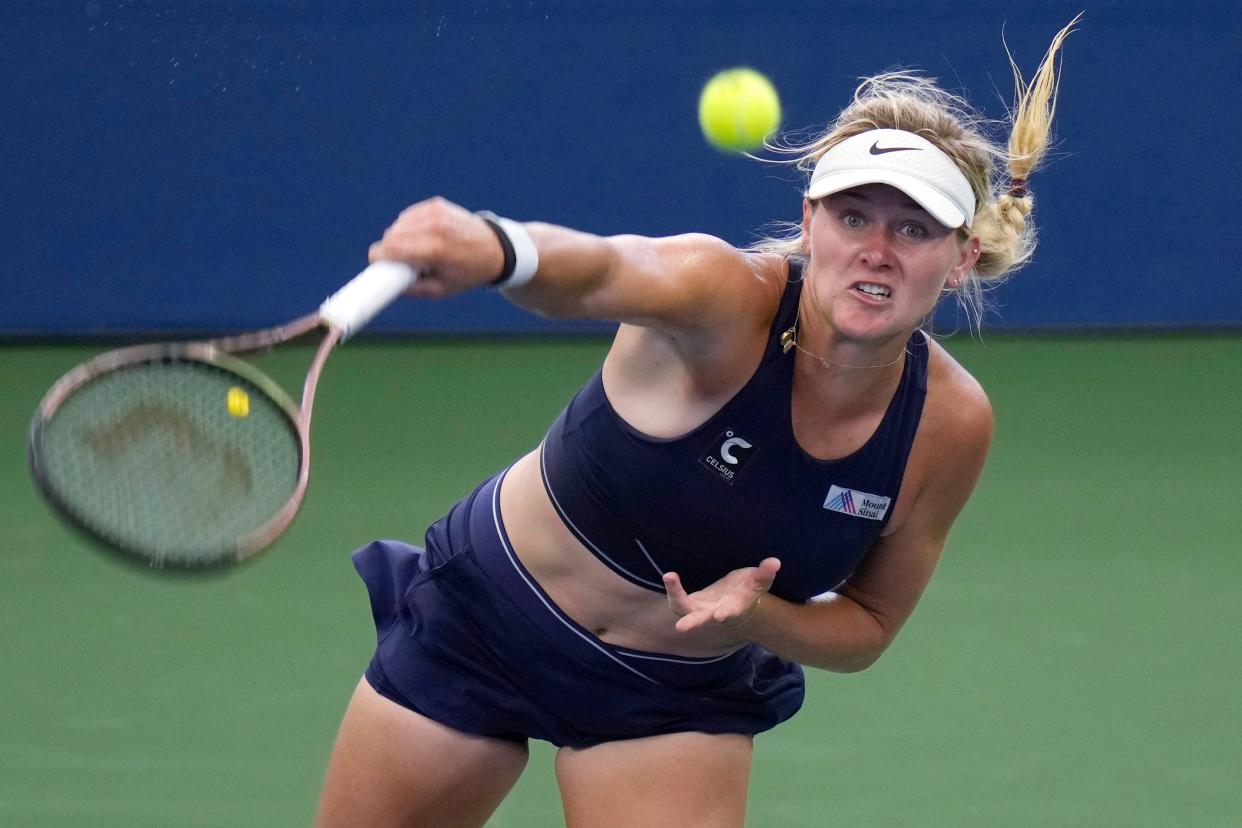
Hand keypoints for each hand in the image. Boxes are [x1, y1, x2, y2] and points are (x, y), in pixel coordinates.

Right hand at [368, 197, 506, 298]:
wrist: (495, 249)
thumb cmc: (468, 273)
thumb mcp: (441, 289)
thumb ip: (412, 288)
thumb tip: (386, 284)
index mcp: (434, 250)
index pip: (390, 249)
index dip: (378, 259)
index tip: (378, 265)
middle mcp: (434, 227)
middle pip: (390, 236)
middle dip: (390, 250)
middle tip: (401, 262)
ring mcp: (435, 212)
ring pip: (397, 225)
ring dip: (399, 238)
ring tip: (417, 251)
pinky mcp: (435, 204)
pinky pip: (408, 217)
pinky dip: (409, 227)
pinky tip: (422, 237)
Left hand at [663, 558, 779, 633]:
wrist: (736, 600)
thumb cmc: (749, 589)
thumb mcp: (758, 581)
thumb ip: (765, 573)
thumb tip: (775, 562)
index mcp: (733, 607)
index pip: (730, 611)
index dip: (726, 613)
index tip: (720, 615)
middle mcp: (715, 611)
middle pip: (702, 618)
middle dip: (693, 621)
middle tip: (681, 627)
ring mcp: (701, 608)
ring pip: (684, 608)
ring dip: (676, 595)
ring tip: (669, 577)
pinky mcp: (691, 602)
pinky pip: (678, 598)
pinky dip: (673, 588)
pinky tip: (669, 576)